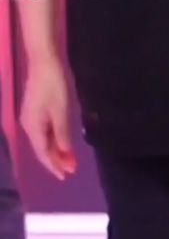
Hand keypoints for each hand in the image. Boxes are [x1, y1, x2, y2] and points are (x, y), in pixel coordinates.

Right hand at [20, 57, 76, 179]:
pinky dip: (53, 140)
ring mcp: (30, 117)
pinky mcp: (35, 110)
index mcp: (33, 127)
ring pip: (42, 141)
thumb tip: (64, 155)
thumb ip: (62, 135)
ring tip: (69, 160)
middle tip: (71, 170)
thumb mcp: (62, 112)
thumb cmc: (54, 87)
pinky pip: (43, 132)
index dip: (55, 165)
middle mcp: (28, 125)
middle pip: (41, 149)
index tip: (67, 175)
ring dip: (55, 151)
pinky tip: (61, 143)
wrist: (44, 63)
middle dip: (56, 160)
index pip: (44, 153)